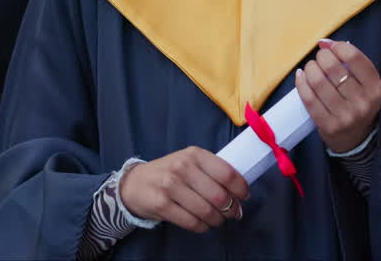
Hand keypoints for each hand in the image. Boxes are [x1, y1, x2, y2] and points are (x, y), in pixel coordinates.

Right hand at [118, 148, 248, 232]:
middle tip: (234, 213)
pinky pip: (192, 222)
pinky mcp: (162, 205)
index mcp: (194, 154)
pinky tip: (204, 224)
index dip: (240, 188)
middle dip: (231, 209)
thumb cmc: (169, 172)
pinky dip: (203, 227)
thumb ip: (211, 170)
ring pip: (207, 211)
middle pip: (219, 195)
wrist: (136, 183)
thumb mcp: (189, 161)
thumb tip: (240, 189)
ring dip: (218, 220)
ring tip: (218, 219)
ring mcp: (170, 186)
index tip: (244, 196)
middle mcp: (182, 168)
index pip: (227, 173)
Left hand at [295, 39, 380, 153]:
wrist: (357, 138)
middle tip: (319, 58)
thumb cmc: (358, 102)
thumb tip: (324, 43)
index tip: (329, 46)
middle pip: (334, 68)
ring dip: (310, 69)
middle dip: (322, 57)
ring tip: (311, 68)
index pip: (354, 58)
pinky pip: (309, 99)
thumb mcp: (366, 84)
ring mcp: (346, 117)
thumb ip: (351, 63)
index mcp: (375, 88)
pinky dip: (301, 83)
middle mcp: (363, 103)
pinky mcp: (328, 126)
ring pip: (319, 82)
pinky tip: (301, 76)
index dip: (337, 47)